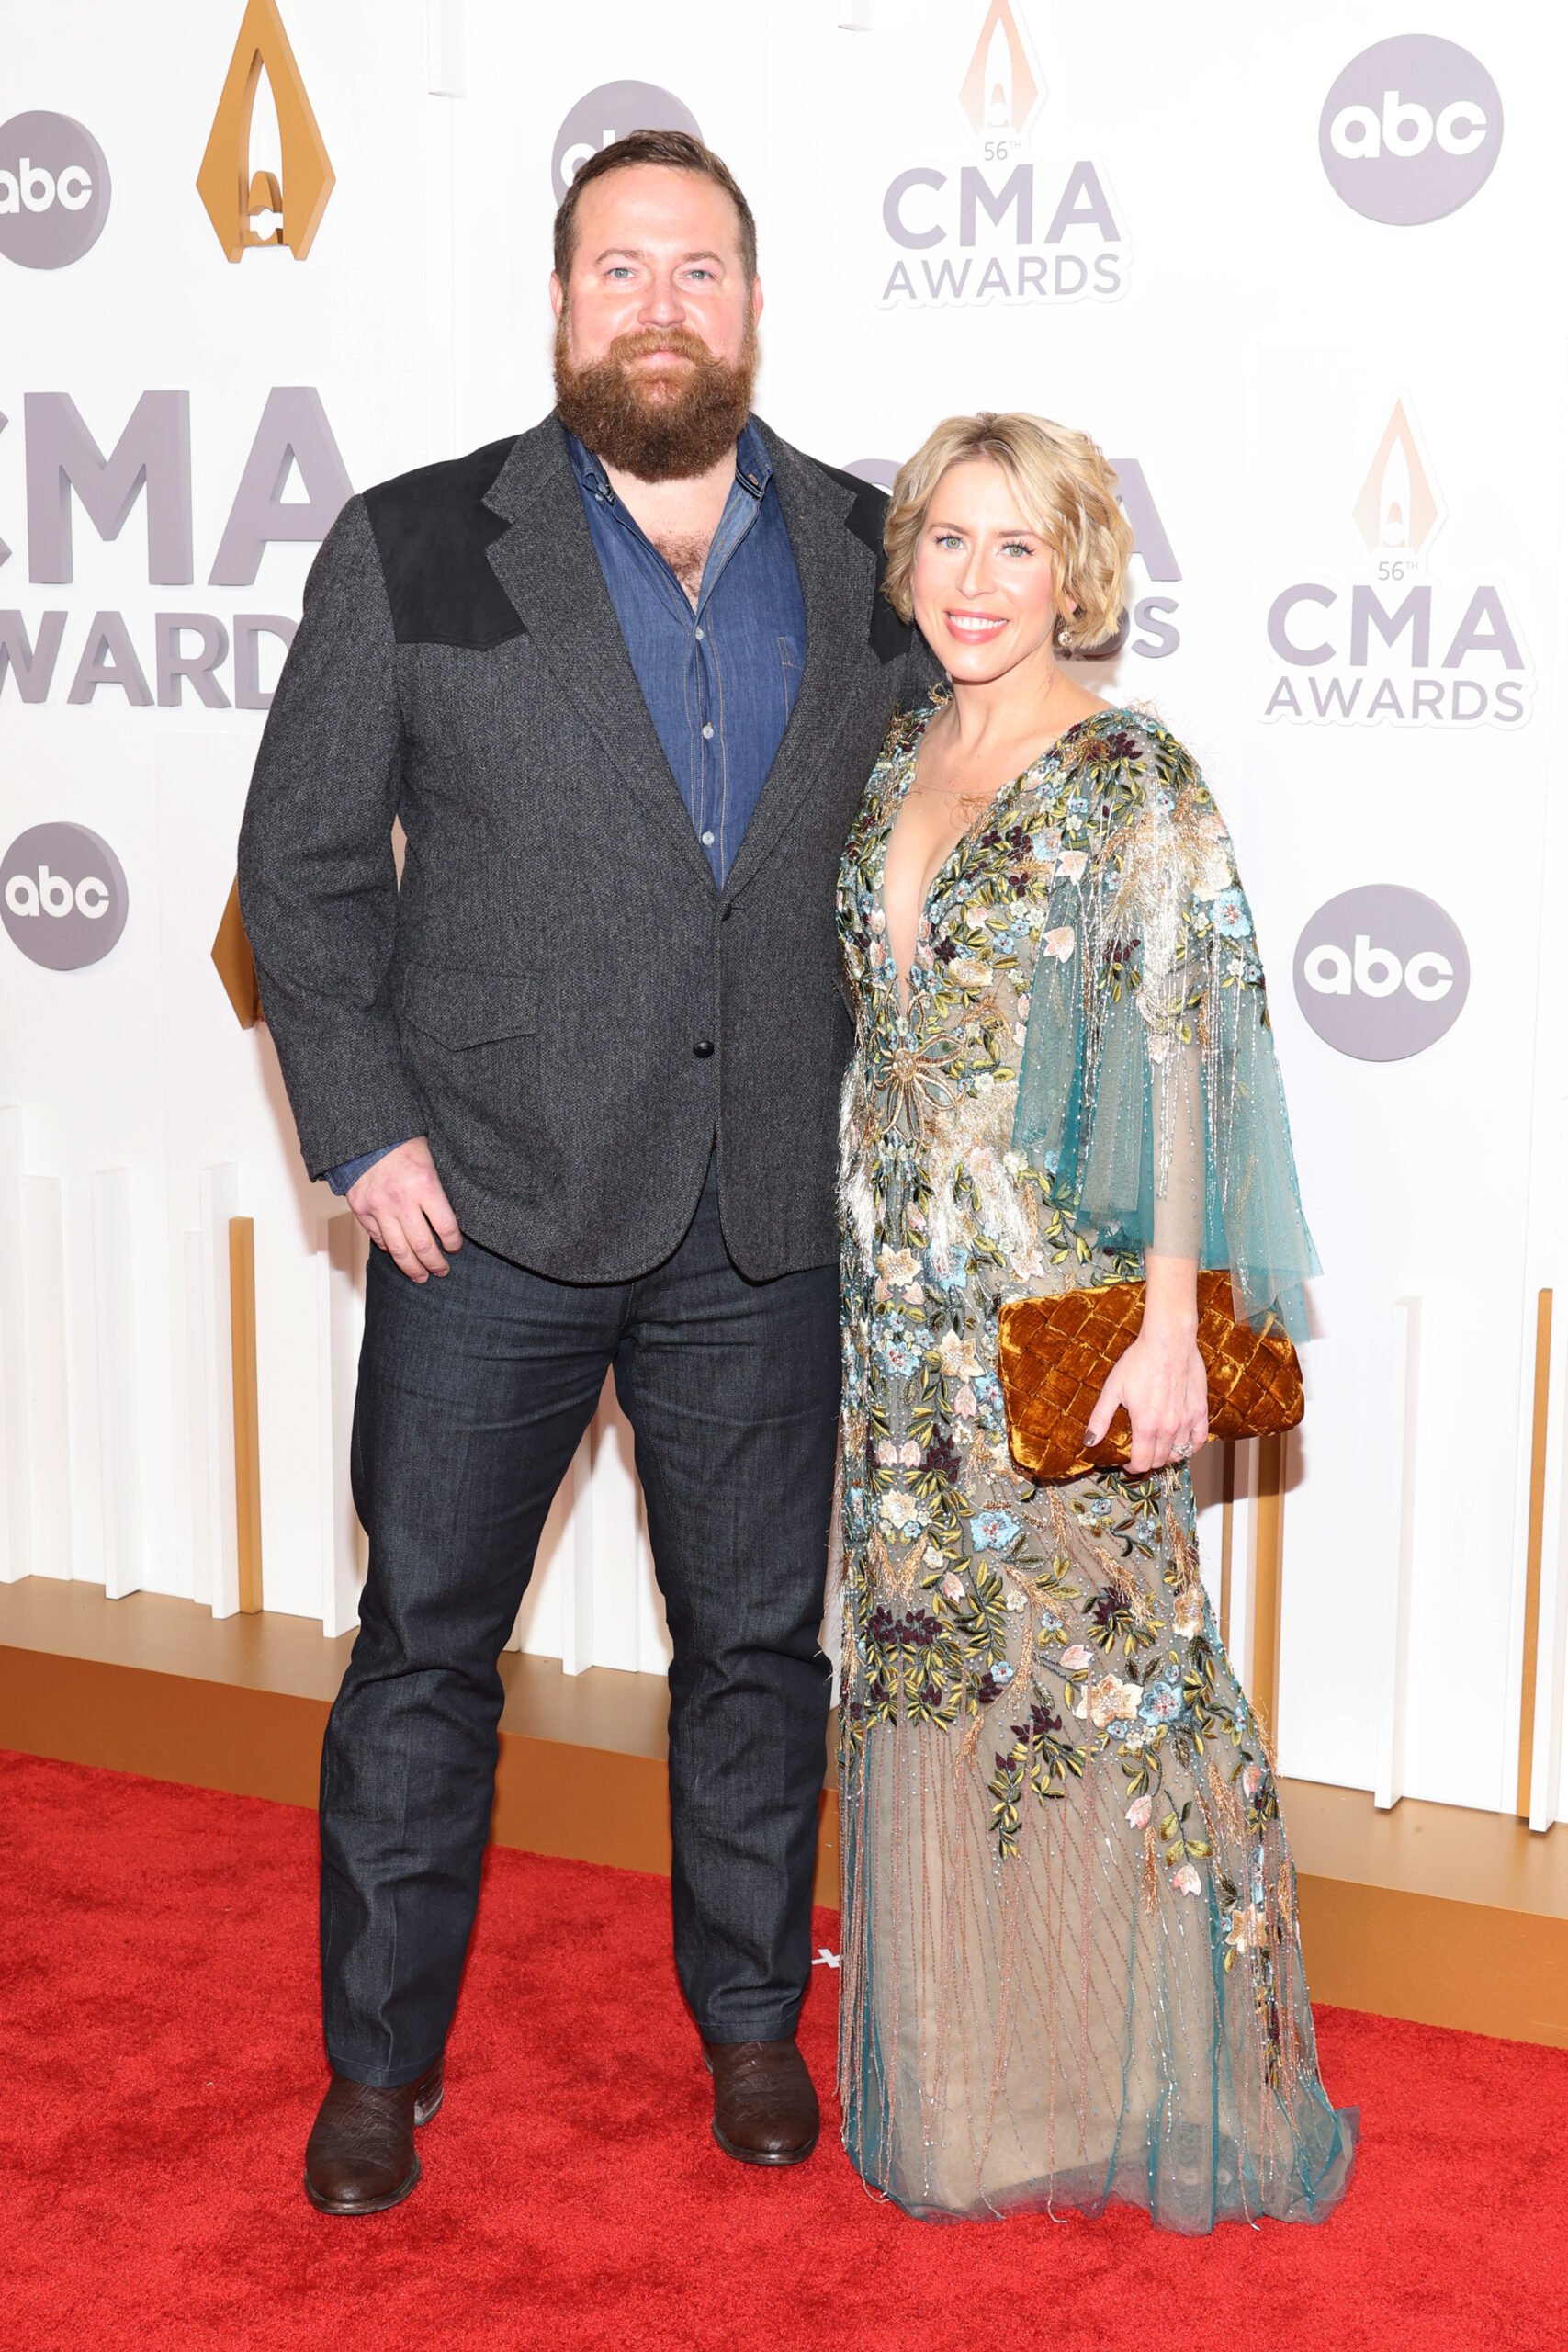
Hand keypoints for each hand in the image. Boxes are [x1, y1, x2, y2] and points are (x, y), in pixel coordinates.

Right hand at [346, 1135, 461, 1281]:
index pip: (446, 1227)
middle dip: (435, 1263)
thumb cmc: (403, 1144)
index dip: (453, 1243)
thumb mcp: (431, 1161)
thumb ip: (438, 1191)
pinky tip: (399, 1255)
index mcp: (424, 1185)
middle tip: (442, 1271)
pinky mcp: (361, 1210)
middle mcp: (401, 1199)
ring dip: (413, 1267)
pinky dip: (390, 1250)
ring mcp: (379, 1207)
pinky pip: (378, 1238)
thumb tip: (449, 1223)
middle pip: (423, 1245)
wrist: (366, 1136)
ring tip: (422, 1276)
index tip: (455, 1248)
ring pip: (399, 1250)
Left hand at [1084, 1323, 1207, 1474]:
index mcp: (1146, 1425)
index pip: (1142, 1462)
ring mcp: (1187, 1421)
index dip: (1132, 1467)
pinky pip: (1198, 1440)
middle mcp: (1168, 1428)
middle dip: (1147, 1461)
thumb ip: (1100, 1418)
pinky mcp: (1200, 1411)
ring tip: (1158, 1447)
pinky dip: (1190, 1446)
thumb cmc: (1139, 1361)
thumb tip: (1089, 1441)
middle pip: (1160, 1461)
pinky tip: (1181, 1442)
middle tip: (1140, 1452)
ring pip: (1179, 1453)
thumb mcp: (1113, 1389)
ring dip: (1167, 1455)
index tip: (1127, 1462)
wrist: (1169, 1341)